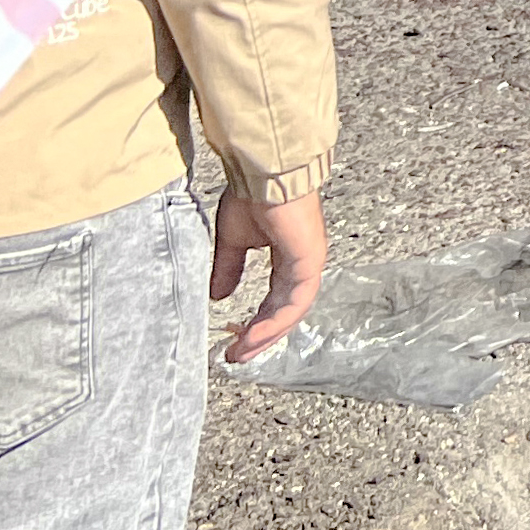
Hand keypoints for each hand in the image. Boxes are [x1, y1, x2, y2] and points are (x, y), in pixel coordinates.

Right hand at [213, 189, 327, 361]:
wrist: (264, 173)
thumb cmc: (252, 195)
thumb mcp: (233, 240)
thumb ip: (229, 268)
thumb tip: (218, 296)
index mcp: (288, 256)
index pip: (276, 299)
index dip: (257, 321)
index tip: (235, 340)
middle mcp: (303, 263)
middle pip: (286, 311)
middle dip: (261, 336)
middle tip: (237, 357)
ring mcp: (309, 262)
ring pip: (292, 311)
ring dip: (266, 335)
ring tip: (241, 353)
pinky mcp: (310, 260)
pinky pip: (296, 301)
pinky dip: (275, 322)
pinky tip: (255, 336)